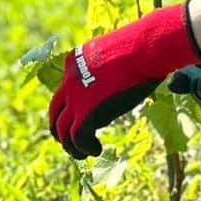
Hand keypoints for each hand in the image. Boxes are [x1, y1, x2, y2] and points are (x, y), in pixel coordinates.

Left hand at [48, 2, 200, 158]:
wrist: (145, 49)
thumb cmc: (143, 47)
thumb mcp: (117, 54)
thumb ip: (110, 68)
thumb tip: (125, 75)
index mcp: (75, 62)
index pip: (64, 91)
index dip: (69, 108)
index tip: (78, 118)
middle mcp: (69, 80)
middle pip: (55, 112)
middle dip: (60, 130)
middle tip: (70, 142)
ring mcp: (76, 98)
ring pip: (63, 130)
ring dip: (71, 146)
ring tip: (83, 153)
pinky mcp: (86, 113)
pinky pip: (78, 138)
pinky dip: (85, 148)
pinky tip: (96, 150)